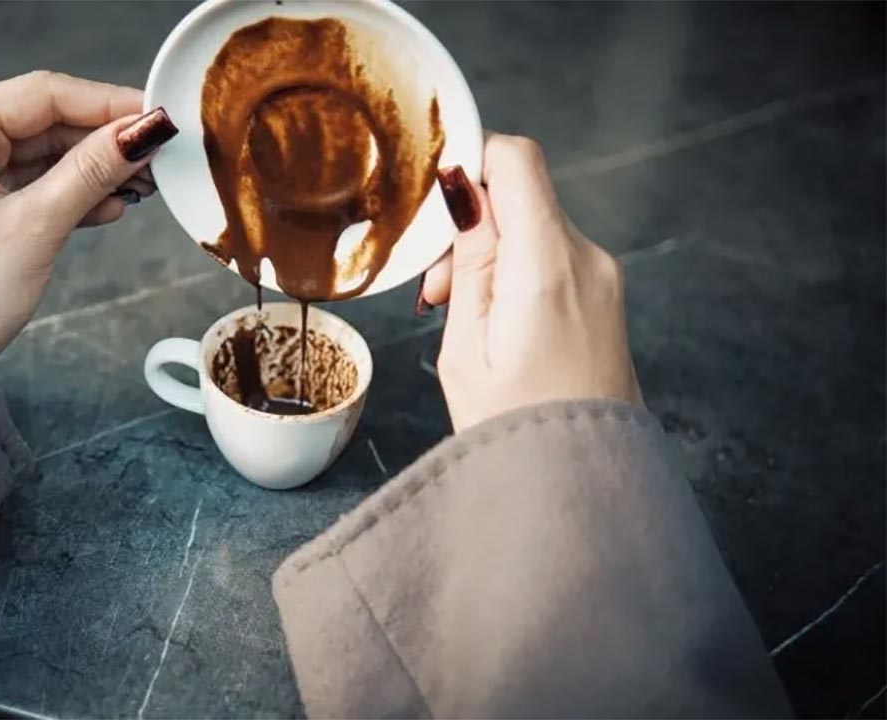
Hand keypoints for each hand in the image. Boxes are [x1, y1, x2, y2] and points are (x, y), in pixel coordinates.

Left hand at [0, 71, 176, 361]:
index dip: (106, 102)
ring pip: (45, 157)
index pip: (43, 94)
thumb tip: (144, 132)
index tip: (158, 116)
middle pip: (46, 122)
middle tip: (160, 155)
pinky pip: (35, 187)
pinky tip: (112, 206)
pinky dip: (74, 195)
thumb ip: (92, 171)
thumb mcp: (36, 225)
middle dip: (104, 140)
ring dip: (95, 170)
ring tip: (144, 185)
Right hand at [420, 133, 641, 431]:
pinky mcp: (604, 297)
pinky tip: (494, 323)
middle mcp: (587, 260)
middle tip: (438, 291)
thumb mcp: (466, 347)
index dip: (469, 160)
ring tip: (462, 317)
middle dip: (468, 225)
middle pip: (520, 193)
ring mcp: (603, 278)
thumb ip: (468, 260)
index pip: (516, 159)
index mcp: (548, 267)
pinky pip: (551, 255)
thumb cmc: (515, 432)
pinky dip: (515, 272)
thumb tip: (462, 188)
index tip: (431, 199)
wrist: (581, 485)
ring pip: (533, 224)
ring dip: (489, 253)